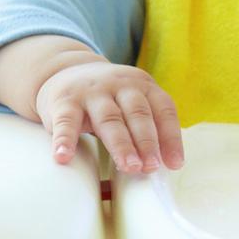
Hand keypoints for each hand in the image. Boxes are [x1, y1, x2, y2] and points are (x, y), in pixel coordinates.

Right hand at [35, 59, 183, 172]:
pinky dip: (65, 140)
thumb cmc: (110, 98)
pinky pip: (66, 122)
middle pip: (137, 114)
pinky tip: (64, 157)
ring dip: (120, 145)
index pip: (163, 110)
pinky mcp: (64, 101)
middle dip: (147, 142)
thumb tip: (165, 164)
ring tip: (129, 167)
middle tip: (152, 167)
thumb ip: (148, 125)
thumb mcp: (133, 102)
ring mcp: (92, 92)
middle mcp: (120, 86)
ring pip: (109, 119)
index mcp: (143, 86)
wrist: (67, 71)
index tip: (174, 164)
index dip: (171, 137)